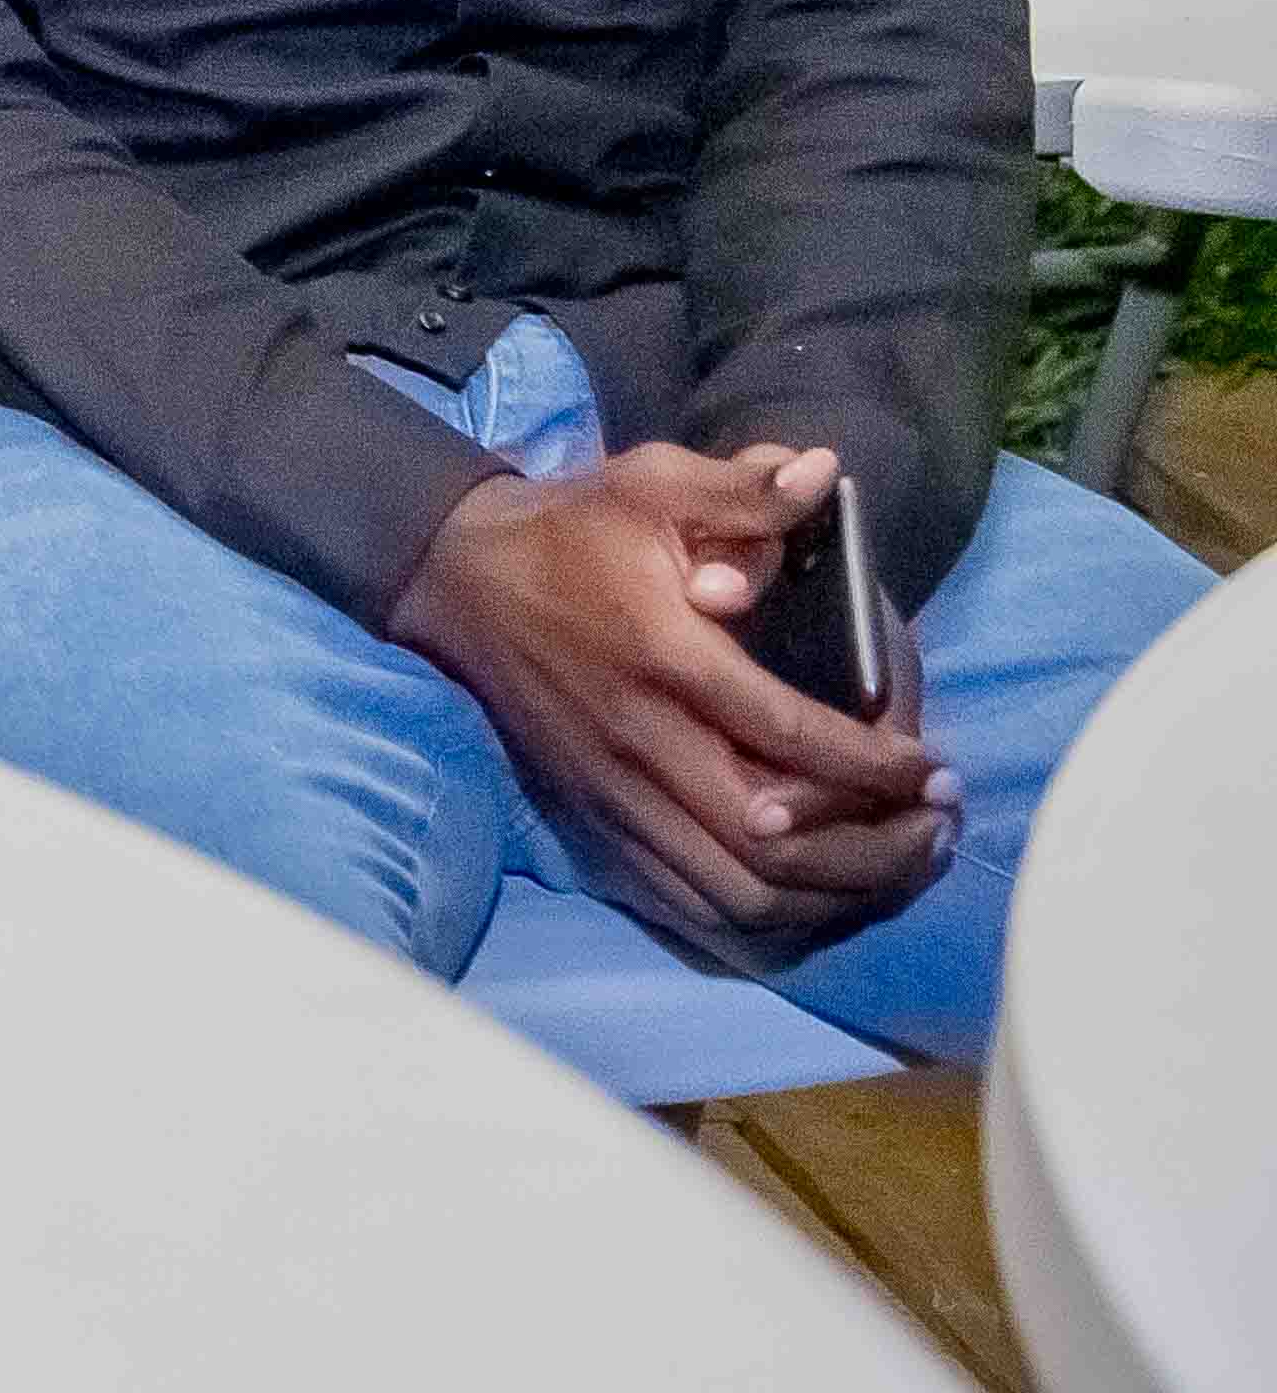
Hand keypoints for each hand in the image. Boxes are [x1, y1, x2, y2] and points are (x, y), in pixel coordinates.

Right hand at [387, 444, 952, 963]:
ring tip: (895, 863)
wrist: (458, 579)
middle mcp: (642, 743)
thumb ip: (741, 491)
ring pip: (740, 892)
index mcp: (665, 659)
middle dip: (876, 848)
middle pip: (776, 843)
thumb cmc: (569, 530)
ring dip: (833, 894)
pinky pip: (692, 907)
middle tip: (935, 824)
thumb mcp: (650, 483)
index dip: (877, 768)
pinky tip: (815, 895)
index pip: (790, 738)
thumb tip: (824, 474)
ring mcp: (616, 794)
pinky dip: (767, 917)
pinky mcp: (597, 822)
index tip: (935, 769)